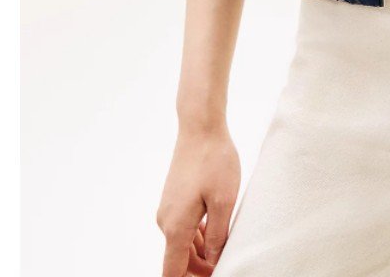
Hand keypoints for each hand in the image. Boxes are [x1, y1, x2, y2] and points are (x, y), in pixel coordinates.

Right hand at [157, 123, 240, 276]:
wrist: (200, 127)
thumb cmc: (214, 160)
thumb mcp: (224, 201)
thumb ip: (218, 236)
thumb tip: (214, 262)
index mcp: (176, 227)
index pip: (172, 272)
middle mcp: (166, 221)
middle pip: (178, 260)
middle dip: (199, 270)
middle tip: (224, 267)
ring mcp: (168, 209)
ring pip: (182, 243)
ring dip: (200, 253)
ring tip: (224, 252)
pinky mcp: (174, 199)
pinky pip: (183, 227)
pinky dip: (198, 236)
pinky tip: (215, 232)